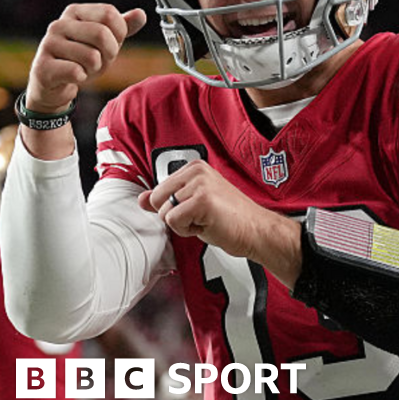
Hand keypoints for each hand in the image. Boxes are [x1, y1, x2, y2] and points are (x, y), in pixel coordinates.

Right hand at [26, 4, 145, 113]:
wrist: (54, 83)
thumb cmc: (83, 58)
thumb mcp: (107, 40)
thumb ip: (123, 27)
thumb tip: (141, 14)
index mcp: (75, 12)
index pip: (109, 14)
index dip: (118, 34)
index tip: (110, 43)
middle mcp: (59, 24)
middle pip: (101, 34)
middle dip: (109, 53)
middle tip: (99, 60)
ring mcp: (48, 44)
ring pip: (91, 56)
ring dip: (95, 68)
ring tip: (84, 68)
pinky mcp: (43, 66)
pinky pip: (76, 72)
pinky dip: (82, 77)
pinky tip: (73, 76)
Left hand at [139, 160, 302, 287]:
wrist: (256, 231)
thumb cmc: (231, 219)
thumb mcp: (194, 204)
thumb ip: (168, 199)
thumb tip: (141, 199)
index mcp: (195, 168)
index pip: (158, 189)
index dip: (173, 207)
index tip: (196, 209)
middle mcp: (197, 171)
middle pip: (156, 199)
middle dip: (174, 215)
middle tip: (200, 217)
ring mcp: (200, 184)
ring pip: (164, 212)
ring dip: (182, 224)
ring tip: (206, 220)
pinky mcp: (202, 200)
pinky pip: (173, 222)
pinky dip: (188, 231)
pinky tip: (207, 225)